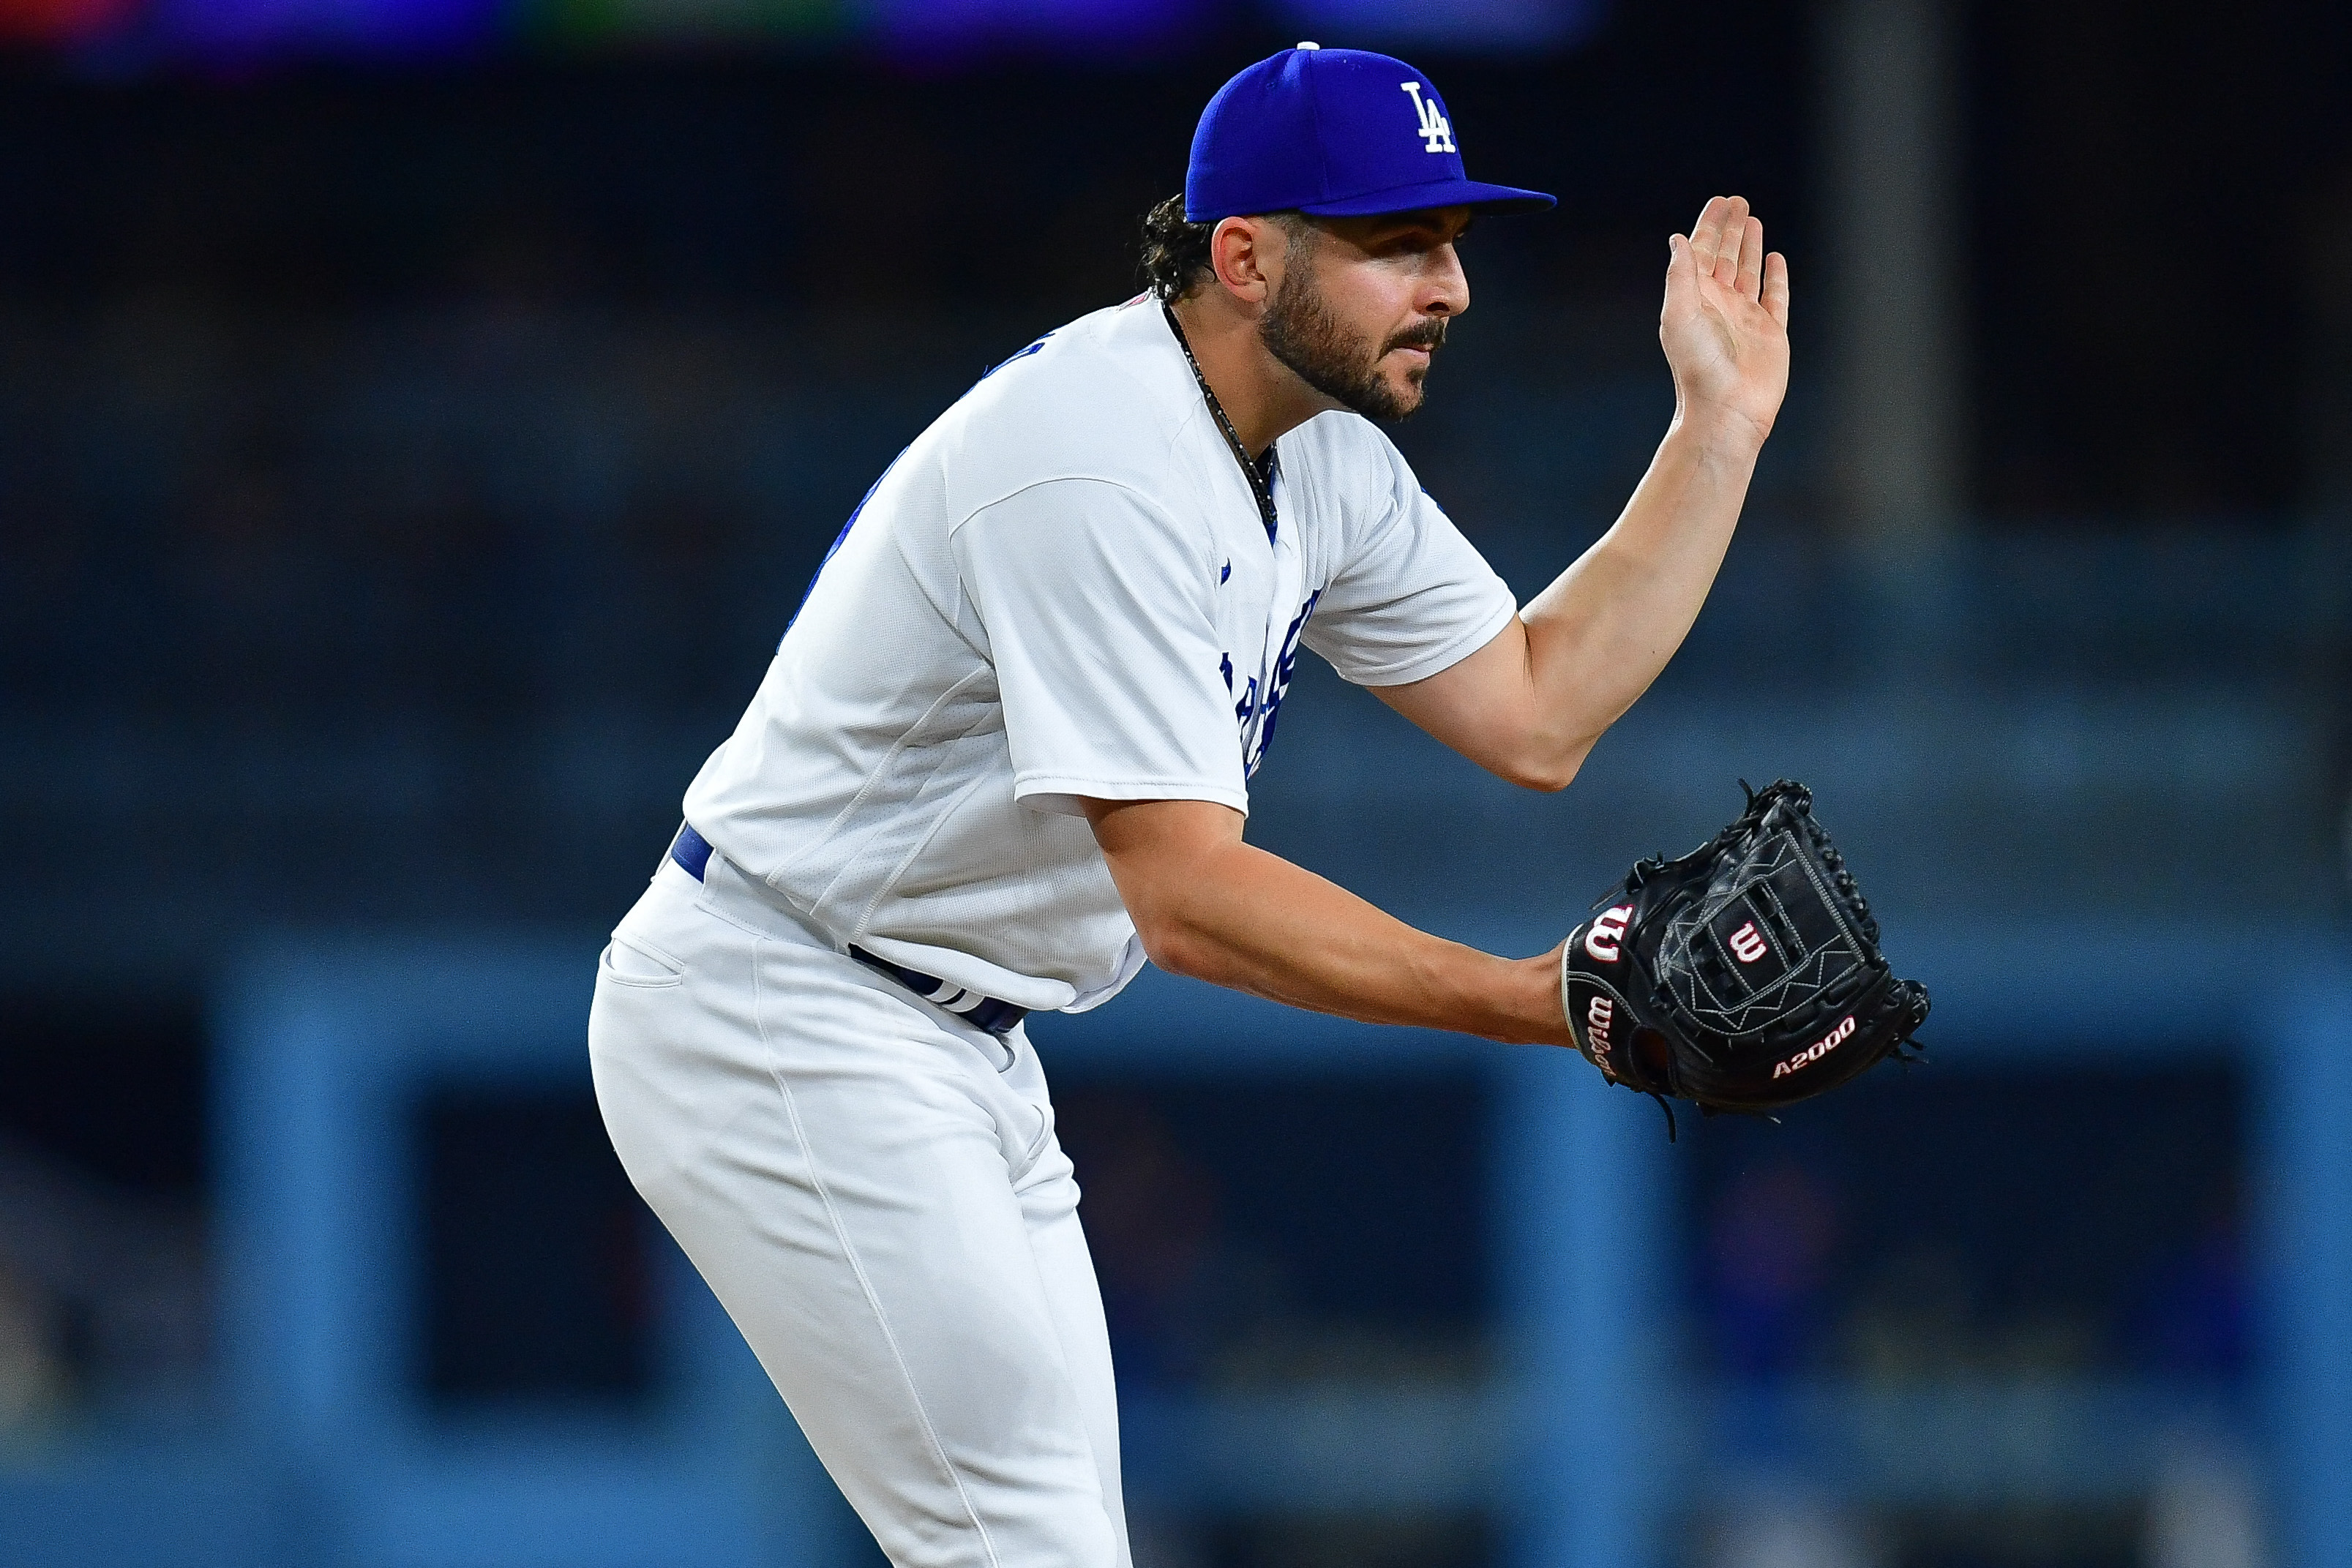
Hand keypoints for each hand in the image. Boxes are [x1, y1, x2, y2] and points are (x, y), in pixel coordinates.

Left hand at [1659, 194, 1790, 447]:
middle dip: (1730, 228)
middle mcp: (1719, 305)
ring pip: (1748, 271)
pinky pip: (1774, 297)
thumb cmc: (1698, 367)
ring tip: (1752, 219)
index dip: (1709, 226)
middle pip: (1724, 256)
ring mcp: (1745, 318)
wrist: (1727, 409)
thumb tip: (1677, 238)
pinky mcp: (1770, 333)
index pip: (1700, 252)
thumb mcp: (1679, 315)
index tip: (1719, 201)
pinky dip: (1774, 276)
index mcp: (1695, 299)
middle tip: (1737, 201)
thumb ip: (1680, 275)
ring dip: (1749, 246)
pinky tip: (1775, 258)